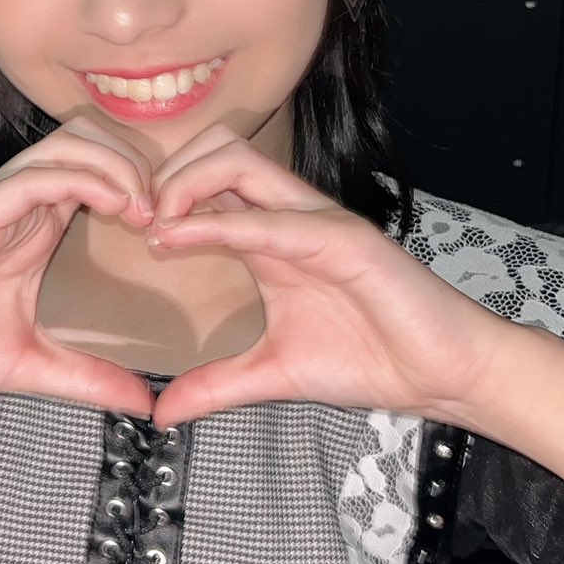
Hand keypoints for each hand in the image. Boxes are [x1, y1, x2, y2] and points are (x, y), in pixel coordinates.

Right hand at [0, 123, 158, 419]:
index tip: (180, 226)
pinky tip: (117, 207)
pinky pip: (34, 176)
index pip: (99, 176)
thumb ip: (88, 377)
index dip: (146, 186)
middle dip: (140, 164)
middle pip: (90, 143)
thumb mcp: (31, 366)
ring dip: (119, 166)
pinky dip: (84, 179)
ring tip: (148, 208)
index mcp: (33, 231)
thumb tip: (146, 404)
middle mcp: (17, 208)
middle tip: (169, 212)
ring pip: (67, 146)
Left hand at [143, 126, 512, 429]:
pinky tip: (178, 240)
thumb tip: (161, 412)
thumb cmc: (371, 359)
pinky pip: (271, 221)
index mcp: (273, 236)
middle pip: (217, 151)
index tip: (121, 229)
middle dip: (164, 173)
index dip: (159, 193)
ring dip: (185, 184)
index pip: (208, 183)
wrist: (443, 372)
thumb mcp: (272, 374)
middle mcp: (292, 216)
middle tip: (131, 217)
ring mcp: (317, 222)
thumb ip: (216, 384)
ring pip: (240, 161)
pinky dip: (219, 226)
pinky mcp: (343, 240)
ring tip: (152, 224)